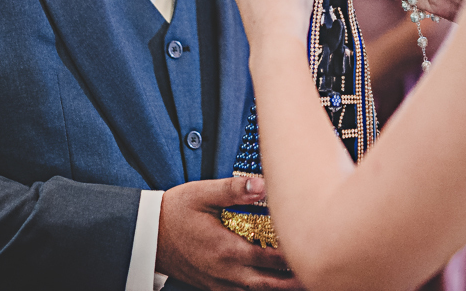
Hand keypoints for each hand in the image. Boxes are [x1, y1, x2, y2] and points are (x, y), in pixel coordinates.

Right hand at [156, 176, 304, 290]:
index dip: (295, 255)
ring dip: (278, 288)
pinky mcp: (213, 285)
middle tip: (318, 274)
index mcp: (227, 249)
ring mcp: (219, 282)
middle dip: (294, 281)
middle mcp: (226, 272)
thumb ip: (234, 189)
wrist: (147, 235)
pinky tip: (271, 284)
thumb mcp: (201, 193)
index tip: (315, 247)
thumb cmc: (175, 211)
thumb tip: (262, 184)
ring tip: (301, 281)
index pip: (271, 258)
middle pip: (269, 284)